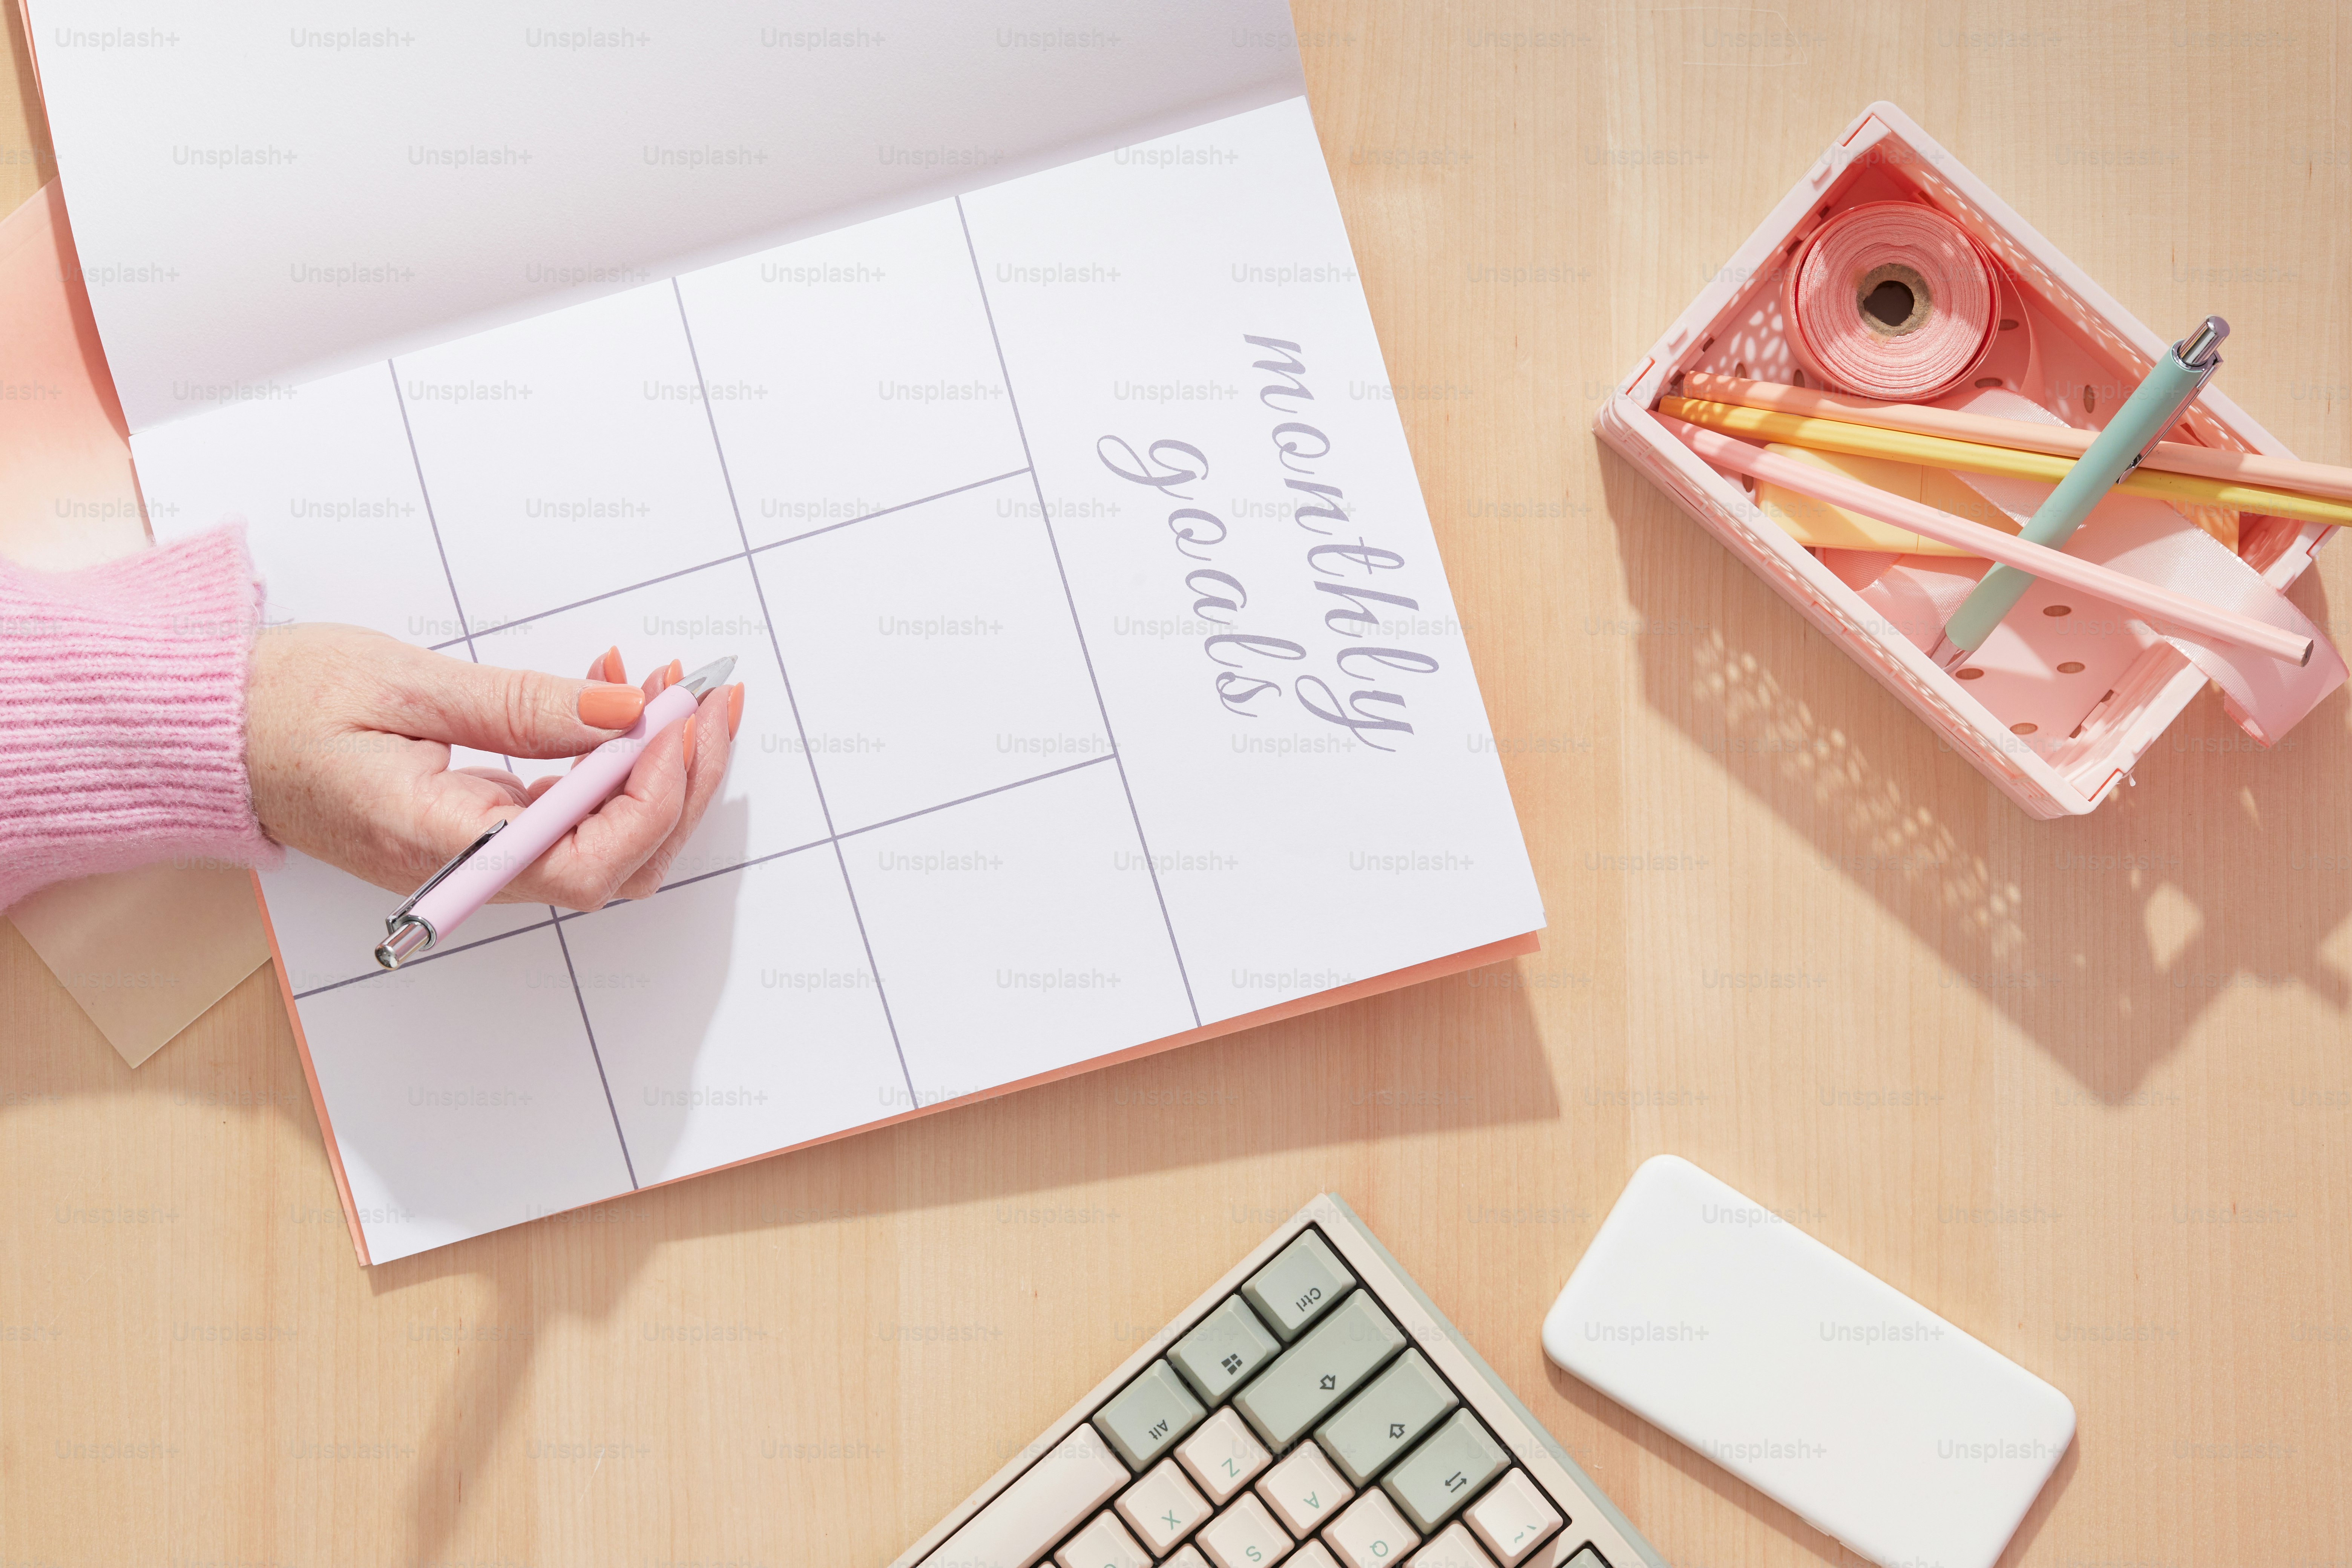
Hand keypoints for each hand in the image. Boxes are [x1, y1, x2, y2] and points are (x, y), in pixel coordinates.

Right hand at [244, 624, 743, 910]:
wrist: (213, 730)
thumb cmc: (283, 703)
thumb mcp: (405, 684)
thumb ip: (520, 707)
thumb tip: (623, 715)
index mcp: (440, 845)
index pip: (587, 863)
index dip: (654, 797)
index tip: (678, 718)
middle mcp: (470, 871)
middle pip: (622, 861)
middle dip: (682, 779)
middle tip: (705, 691)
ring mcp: (482, 859)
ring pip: (612, 843)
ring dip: (658, 767)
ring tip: (665, 684)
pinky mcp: (487, 833)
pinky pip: (576, 816)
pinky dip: (615, 762)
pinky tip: (618, 699)